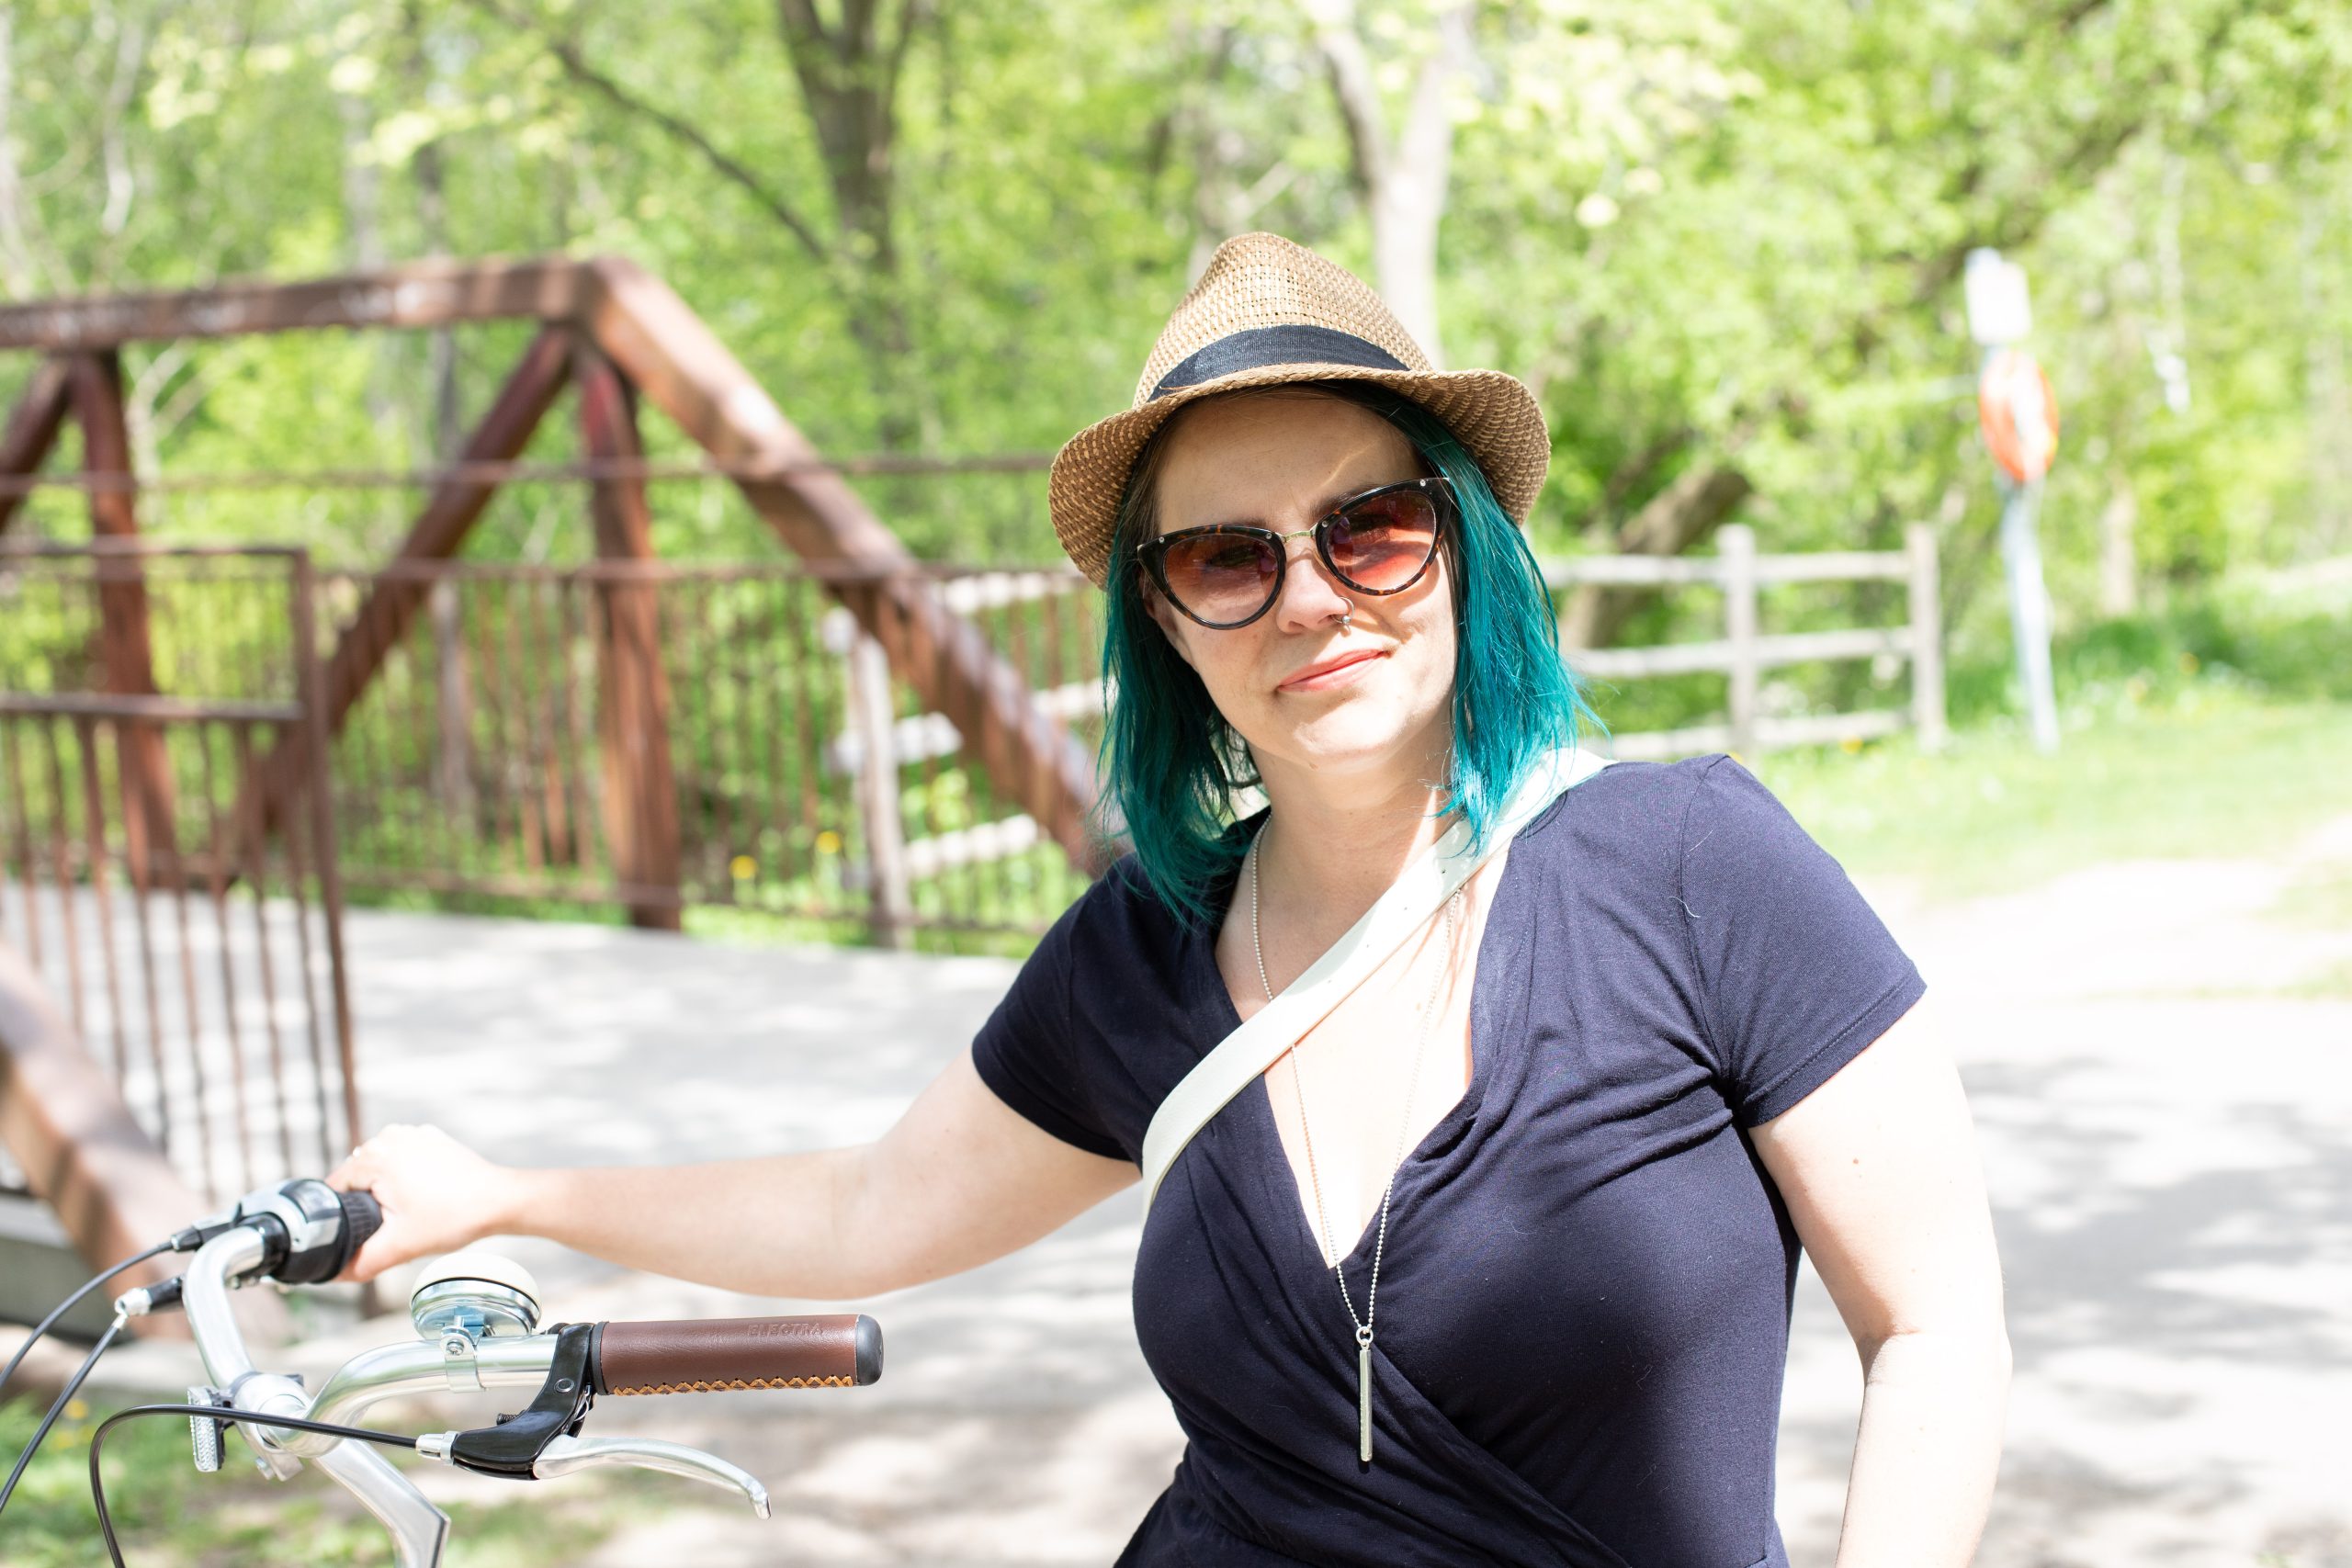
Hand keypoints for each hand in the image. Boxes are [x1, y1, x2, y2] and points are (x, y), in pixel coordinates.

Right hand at [329, 1124, 515, 1282]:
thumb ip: (360, 1262)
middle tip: (395, 1224)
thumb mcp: (400, 1246)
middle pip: (357, 1178)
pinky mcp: (430, 1140)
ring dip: (387, 1193)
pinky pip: (402, 1162)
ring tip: (413, 1211)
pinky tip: (425, 1198)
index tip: (362, 1231)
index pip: (335, 1187)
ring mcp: (412, 1134)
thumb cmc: (454, 1217)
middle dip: (366, 1204)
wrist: (500, 1201)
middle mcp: (390, 1137)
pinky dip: (406, 1180)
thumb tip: (333, 1273)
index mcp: (375, 1156)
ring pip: (379, 1171)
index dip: (341, 1215)